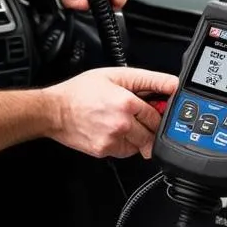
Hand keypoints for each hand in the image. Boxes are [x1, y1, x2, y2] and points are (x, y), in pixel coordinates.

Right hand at [45, 67, 179, 158]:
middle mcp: (122, 124)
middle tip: (137, 115)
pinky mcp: (105, 151)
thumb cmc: (80, 92)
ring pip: (141, 144)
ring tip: (122, 122)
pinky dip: (125, 143)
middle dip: (149, 125)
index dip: (158, 112)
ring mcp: (113, 140)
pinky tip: (113, 130)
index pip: (158, 115)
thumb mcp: (116, 75)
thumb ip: (149, 80)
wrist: (54, 111)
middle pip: (152, 133)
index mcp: (127, 103)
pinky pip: (126, 151)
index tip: (155, 109)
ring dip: (138, 135)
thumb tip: (172, 85)